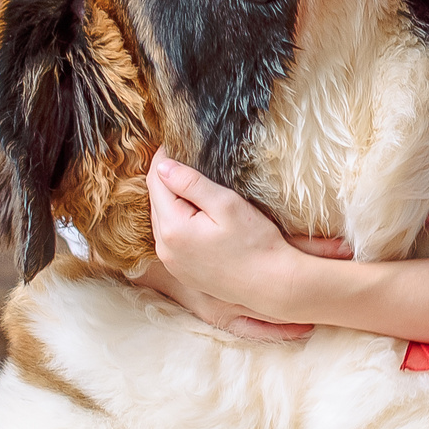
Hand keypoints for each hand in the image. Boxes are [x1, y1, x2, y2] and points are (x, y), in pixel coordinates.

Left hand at [146, 149, 319, 340]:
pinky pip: (170, 239)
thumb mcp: (226, 204)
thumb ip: (191, 183)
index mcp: (173, 227)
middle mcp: (165, 248)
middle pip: (156, 202)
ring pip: (162, 221)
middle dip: (166, 180)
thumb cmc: (255, 242)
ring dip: (170, 201)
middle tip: (184, 160)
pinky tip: (195, 215)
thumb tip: (162, 166)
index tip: (173, 143)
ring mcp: (171, 263)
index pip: (156, 182)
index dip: (163, 159)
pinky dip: (176, 222)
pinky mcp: (181, 271)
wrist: (271, 284)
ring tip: (190, 185)